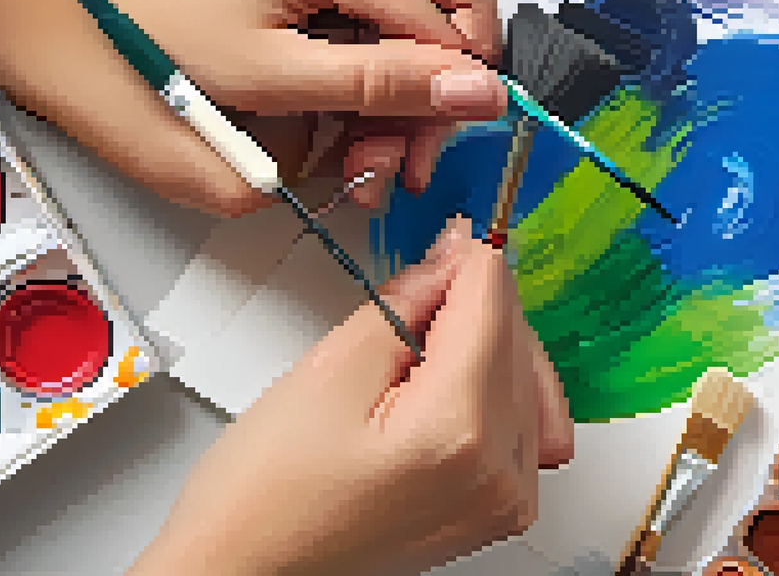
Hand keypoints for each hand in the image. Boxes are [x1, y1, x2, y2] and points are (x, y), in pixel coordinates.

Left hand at [0, 0, 505, 216]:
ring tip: (341, 165)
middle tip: (380, 171)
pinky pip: (350, 28)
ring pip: (399, 25)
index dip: (448, 105)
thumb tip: (481, 93)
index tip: (407, 169)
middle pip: (443, 12)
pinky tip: (312, 133)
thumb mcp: (262, 87)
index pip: (453, 24)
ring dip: (388, 99)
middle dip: (428, 99)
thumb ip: (375, 89)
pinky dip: (349, 84)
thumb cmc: (128, 48)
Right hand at [132, 218, 574, 575]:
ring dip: (495, 345)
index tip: (448, 237)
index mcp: (456, 430)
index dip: (467, 259)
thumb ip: (405, 305)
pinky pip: (532, 433)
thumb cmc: (262, 494)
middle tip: (423, 284)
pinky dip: (504, 393)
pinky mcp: (497, 515)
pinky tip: (459, 384)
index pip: (492, 305)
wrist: (246, 572)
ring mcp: (504, 503)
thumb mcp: (326, 370)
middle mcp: (498, 473)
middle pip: (518, 343)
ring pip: (532, 384)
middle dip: (478, 302)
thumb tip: (453, 261)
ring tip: (431, 340)